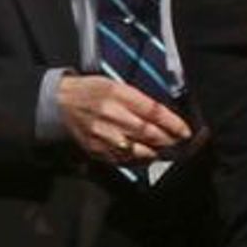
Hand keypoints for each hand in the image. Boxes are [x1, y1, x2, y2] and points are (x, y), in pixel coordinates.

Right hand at [57, 74, 191, 164]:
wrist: (61, 102)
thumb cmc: (92, 90)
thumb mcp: (117, 85)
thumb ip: (140, 100)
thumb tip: (163, 116)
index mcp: (118, 94)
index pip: (152, 111)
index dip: (172, 123)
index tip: (185, 130)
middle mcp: (110, 115)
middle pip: (146, 132)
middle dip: (167, 139)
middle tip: (179, 142)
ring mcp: (102, 135)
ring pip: (135, 149)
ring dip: (154, 152)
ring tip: (166, 150)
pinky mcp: (95, 149)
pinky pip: (120, 159)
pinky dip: (137, 161)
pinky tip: (146, 157)